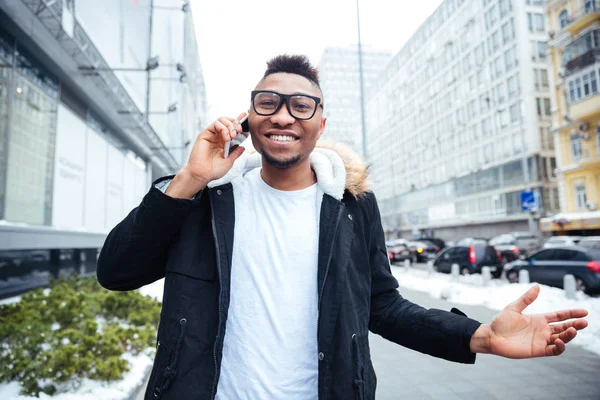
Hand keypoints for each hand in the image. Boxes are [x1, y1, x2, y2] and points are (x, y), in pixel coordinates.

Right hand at [166, 113, 246, 198]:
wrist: (202, 174)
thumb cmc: (214, 170)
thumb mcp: (229, 161)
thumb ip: (236, 153)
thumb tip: (243, 147)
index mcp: (225, 143)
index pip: (233, 129)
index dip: (239, 122)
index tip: (246, 118)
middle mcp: (218, 137)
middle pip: (228, 121)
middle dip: (236, 123)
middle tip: (239, 131)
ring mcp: (212, 135)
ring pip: (222, 120)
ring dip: (230, 126)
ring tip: (233, 136)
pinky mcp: (205, 134)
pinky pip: (215, 124)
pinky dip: (223, 128)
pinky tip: (226, 138)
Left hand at [470, 285, 587, 357]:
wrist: (491, 336)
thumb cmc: (500, 322)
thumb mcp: (514, 308)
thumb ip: (526, 299)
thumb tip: (537, 286)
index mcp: (539, 319)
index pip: (560, 316)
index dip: (571, 314)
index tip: (584, 312)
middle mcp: (543, 330)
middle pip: (564, 327)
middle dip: (575, 325)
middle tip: (584, 322)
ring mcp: (541, 340)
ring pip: (561, 338)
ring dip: (569, 335)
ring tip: (573, 330)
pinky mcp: (538, 350)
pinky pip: (553, 350)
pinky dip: (560, 347)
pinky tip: (560, 341)